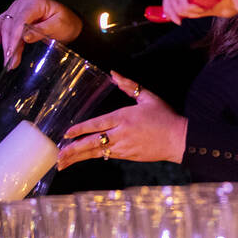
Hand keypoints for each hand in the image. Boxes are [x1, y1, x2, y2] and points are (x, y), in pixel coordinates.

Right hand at [0, 0, 82, 68]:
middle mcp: (24, 2)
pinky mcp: (15, 15)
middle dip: (9, 44)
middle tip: (10, 61)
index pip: (20, 20)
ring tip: (7, 59)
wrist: (70, 23)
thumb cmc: (67, 22)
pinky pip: (2, 23)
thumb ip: (41, 30)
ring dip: (4, 43)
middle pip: (10, 24)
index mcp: (35, 2)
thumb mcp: (59, 26)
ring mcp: (18, 8)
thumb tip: (25, 37)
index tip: (12, 52)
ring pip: (4, 25)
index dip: (14, 37)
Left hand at [57, 71, 187, 169]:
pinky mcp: (129, 156)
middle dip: (73, 150)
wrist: (179, 139)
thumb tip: (114, 73)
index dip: (79, 129)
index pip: (96, 124)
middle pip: (92, 143)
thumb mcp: (148, 97)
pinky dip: (95, 156)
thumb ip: (129, 86)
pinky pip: (108, 156)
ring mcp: (124, 148)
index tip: (66, 134)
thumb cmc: (165, 116)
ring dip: (79, 158)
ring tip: (63, 164)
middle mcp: (121, 134)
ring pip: (96, 153)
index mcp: (124, 118)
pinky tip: (85, 158)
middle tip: (58, 157)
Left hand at [161, 0, 237, 22]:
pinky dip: (186, 4)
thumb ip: (193, 10)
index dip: (168, 6)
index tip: (174, 20)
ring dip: (180, 8)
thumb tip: (180, 15)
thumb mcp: (206, 9)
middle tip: (177, 21)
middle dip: (169, 8)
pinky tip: (197, 9)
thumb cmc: (228, 2)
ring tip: (194, 14)